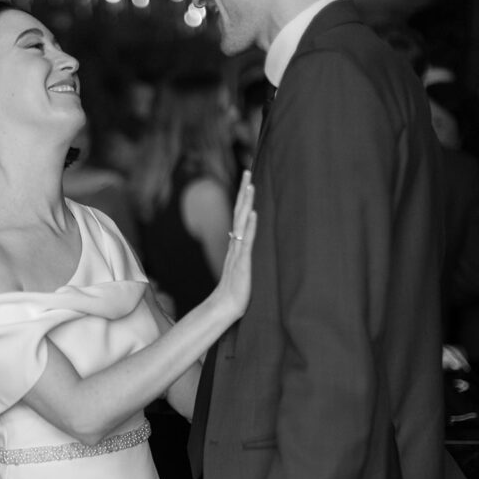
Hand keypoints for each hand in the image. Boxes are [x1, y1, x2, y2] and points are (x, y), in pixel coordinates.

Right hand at [213, 170, 255, 322]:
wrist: (225, 307)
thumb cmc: (235, 291)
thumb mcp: (241, 267)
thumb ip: (240, 253)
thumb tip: (238, 240)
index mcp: (236, 244)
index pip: (240, 216)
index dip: (243, 198)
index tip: (247, 180)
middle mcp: (235, 244)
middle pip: (239, 212)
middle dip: (243, 191)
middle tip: (247, 171)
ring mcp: (238, 252)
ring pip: (242, 222)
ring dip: (246, 203)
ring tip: (251, 185)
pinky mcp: (242, 262)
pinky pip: (247, 241)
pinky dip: (250, 227)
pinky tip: (254, 214)